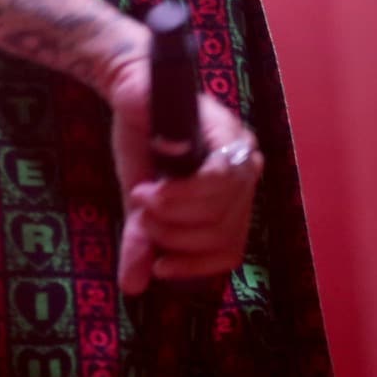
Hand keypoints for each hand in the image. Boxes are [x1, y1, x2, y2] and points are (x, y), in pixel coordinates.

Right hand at [103, 55, 264, 295]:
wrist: (130, 87)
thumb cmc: (142, 144)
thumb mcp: (142, 202)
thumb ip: (144, 240)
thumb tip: (134, 288)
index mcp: (233, 192)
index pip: (231, 249)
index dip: (196, 266)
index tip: (161, 266)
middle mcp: (245, 169)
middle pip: (223, 232)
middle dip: (175, 237)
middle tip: (144, 220)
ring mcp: (241, 148)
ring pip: (219, 210)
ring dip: (172, 217)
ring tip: (142, 199)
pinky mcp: (226, 129)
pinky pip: (215, 180)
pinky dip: (177, 196)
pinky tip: (150, 192)